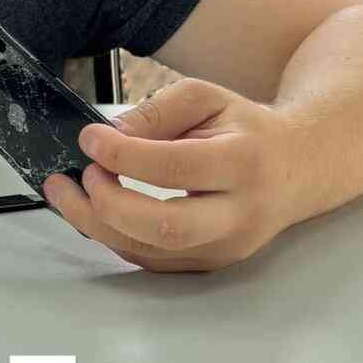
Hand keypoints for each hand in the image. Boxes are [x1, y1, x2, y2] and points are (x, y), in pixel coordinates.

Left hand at [41, 77, 294, 272]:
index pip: (174, 167)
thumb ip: (156, 112)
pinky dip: (115, 237)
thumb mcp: (206, 98)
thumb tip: (110, 137)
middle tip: (77, 176)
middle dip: (107, 205)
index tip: (89, 139)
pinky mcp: (211, 263)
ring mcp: (227, 247)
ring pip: (152, 253)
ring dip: (97, 225)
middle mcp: (239, 214)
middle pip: (165, 228)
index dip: (123, 155)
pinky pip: (152, 261)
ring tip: (66, 194)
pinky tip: (93, 211)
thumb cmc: (247, 130)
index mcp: (243, 163)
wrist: (297, 168)